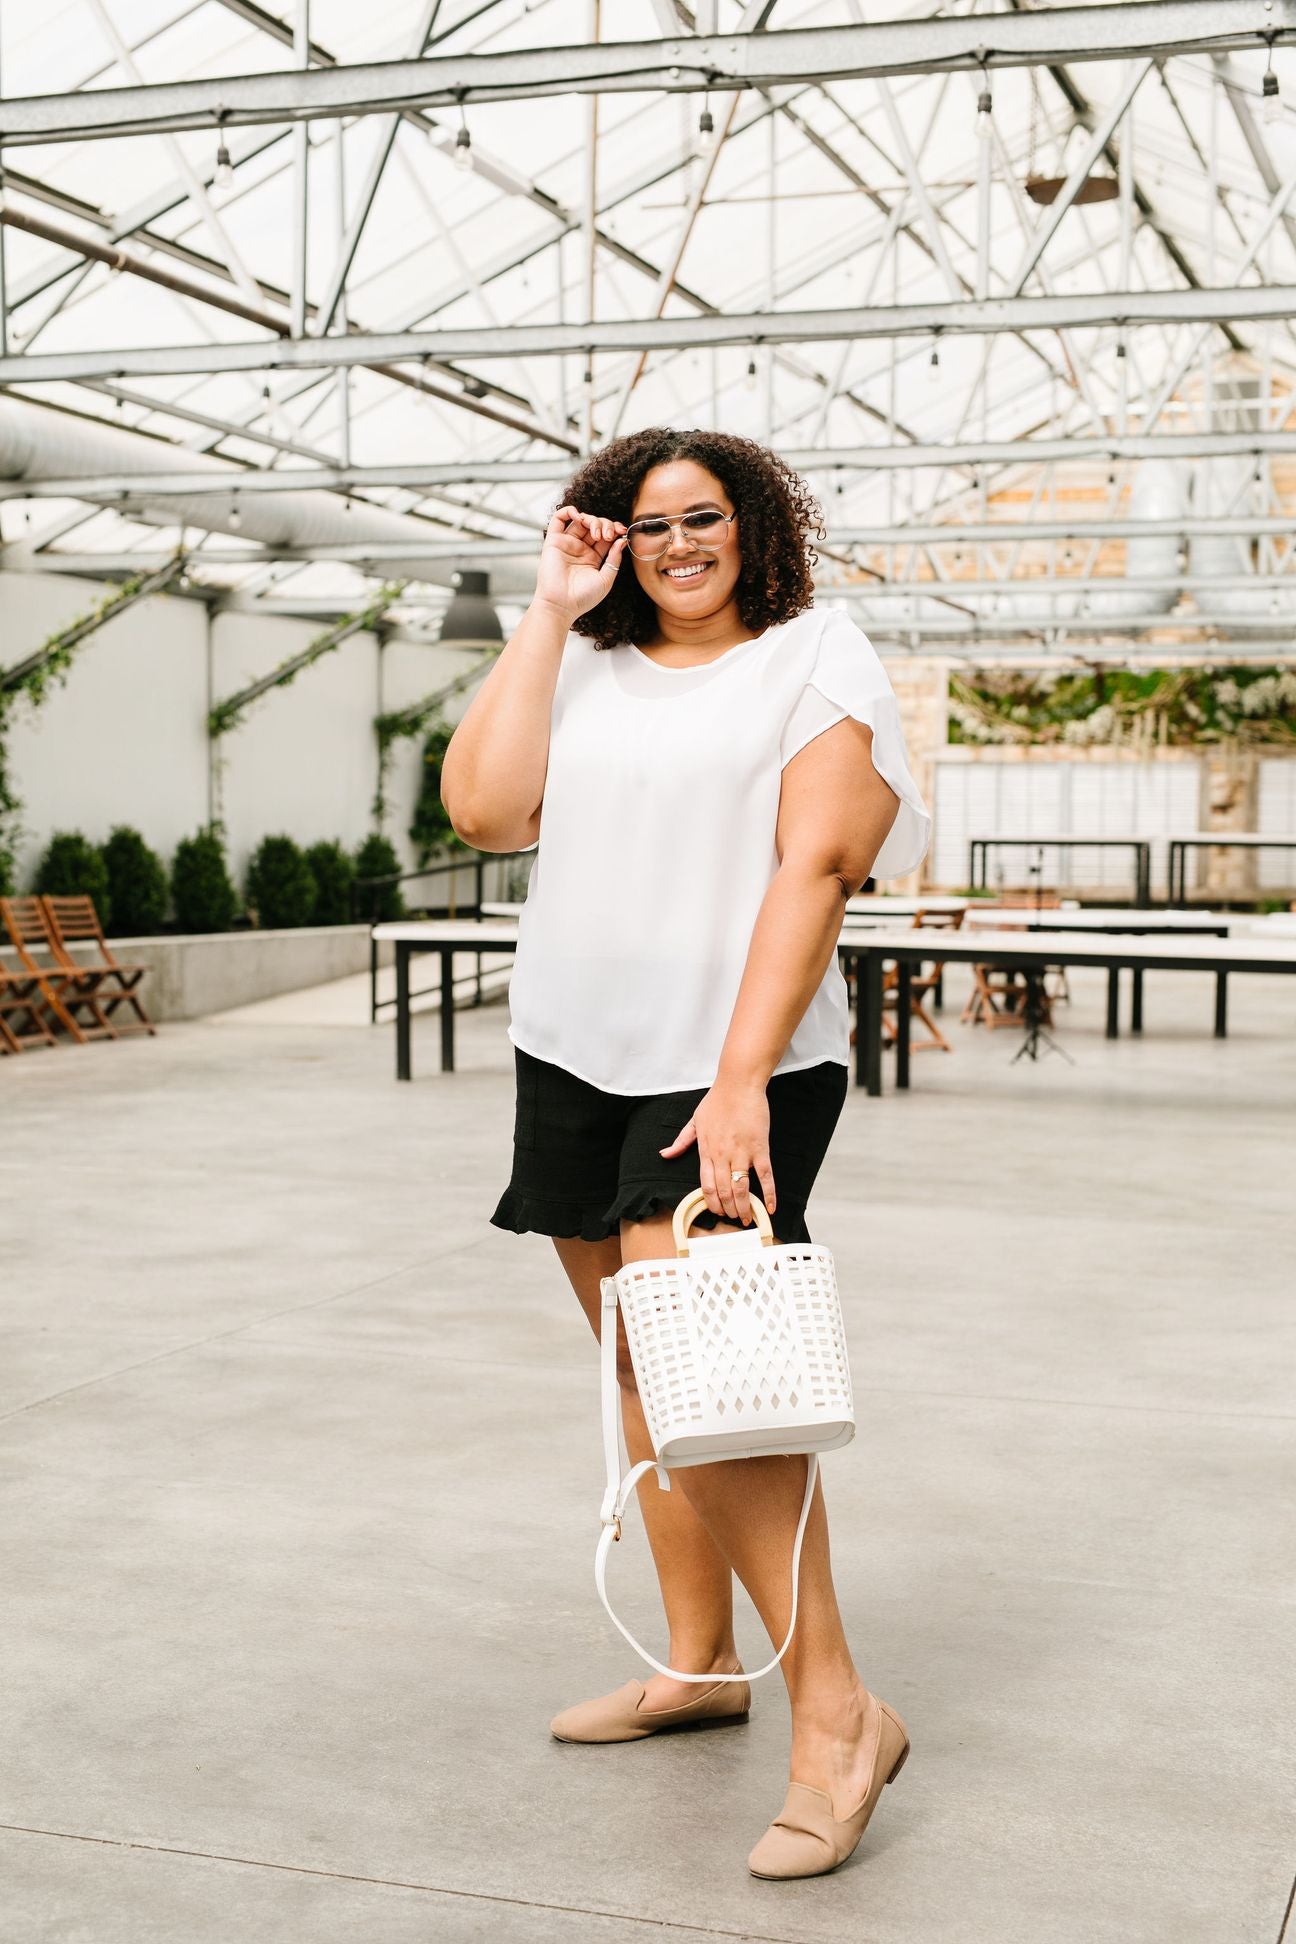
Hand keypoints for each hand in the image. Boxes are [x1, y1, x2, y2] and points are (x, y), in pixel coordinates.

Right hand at [533, 505, 626, 621]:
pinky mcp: (553, 541)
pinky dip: (569, 511)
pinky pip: (558, 519)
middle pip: (595, 525)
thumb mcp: (606, 579)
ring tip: (596, 533)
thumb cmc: (583, 598)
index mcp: (593, 558)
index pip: (605, 536)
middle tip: (608, 535)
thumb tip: (622, 540)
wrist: (561, 605)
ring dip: (591, 519)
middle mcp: (580, 549)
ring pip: (580, 520)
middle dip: (605, 524)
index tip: (622, 532)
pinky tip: (579, 516)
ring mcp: (567, 544)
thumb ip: (614, 559)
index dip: (614, 529)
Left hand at [659, 1076, 776, 1226]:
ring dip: (744, 1207)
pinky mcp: (760, 1148)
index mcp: (706, 1151)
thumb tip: (665, 1155)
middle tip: (734, 1218)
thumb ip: (681, 1141)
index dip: (712, 1203)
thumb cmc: (717, 1100)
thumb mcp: (694, 1121)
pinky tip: (769, 1207)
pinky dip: (768, 1194)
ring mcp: (741, 1152)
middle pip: (724, 1192)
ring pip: (741, 1188)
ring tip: (747, 1218)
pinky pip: (765, 1176)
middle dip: (728, 1210)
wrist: (738, 1084)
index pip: (706, 1186)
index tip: (717, 1212)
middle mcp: (722, 1155)